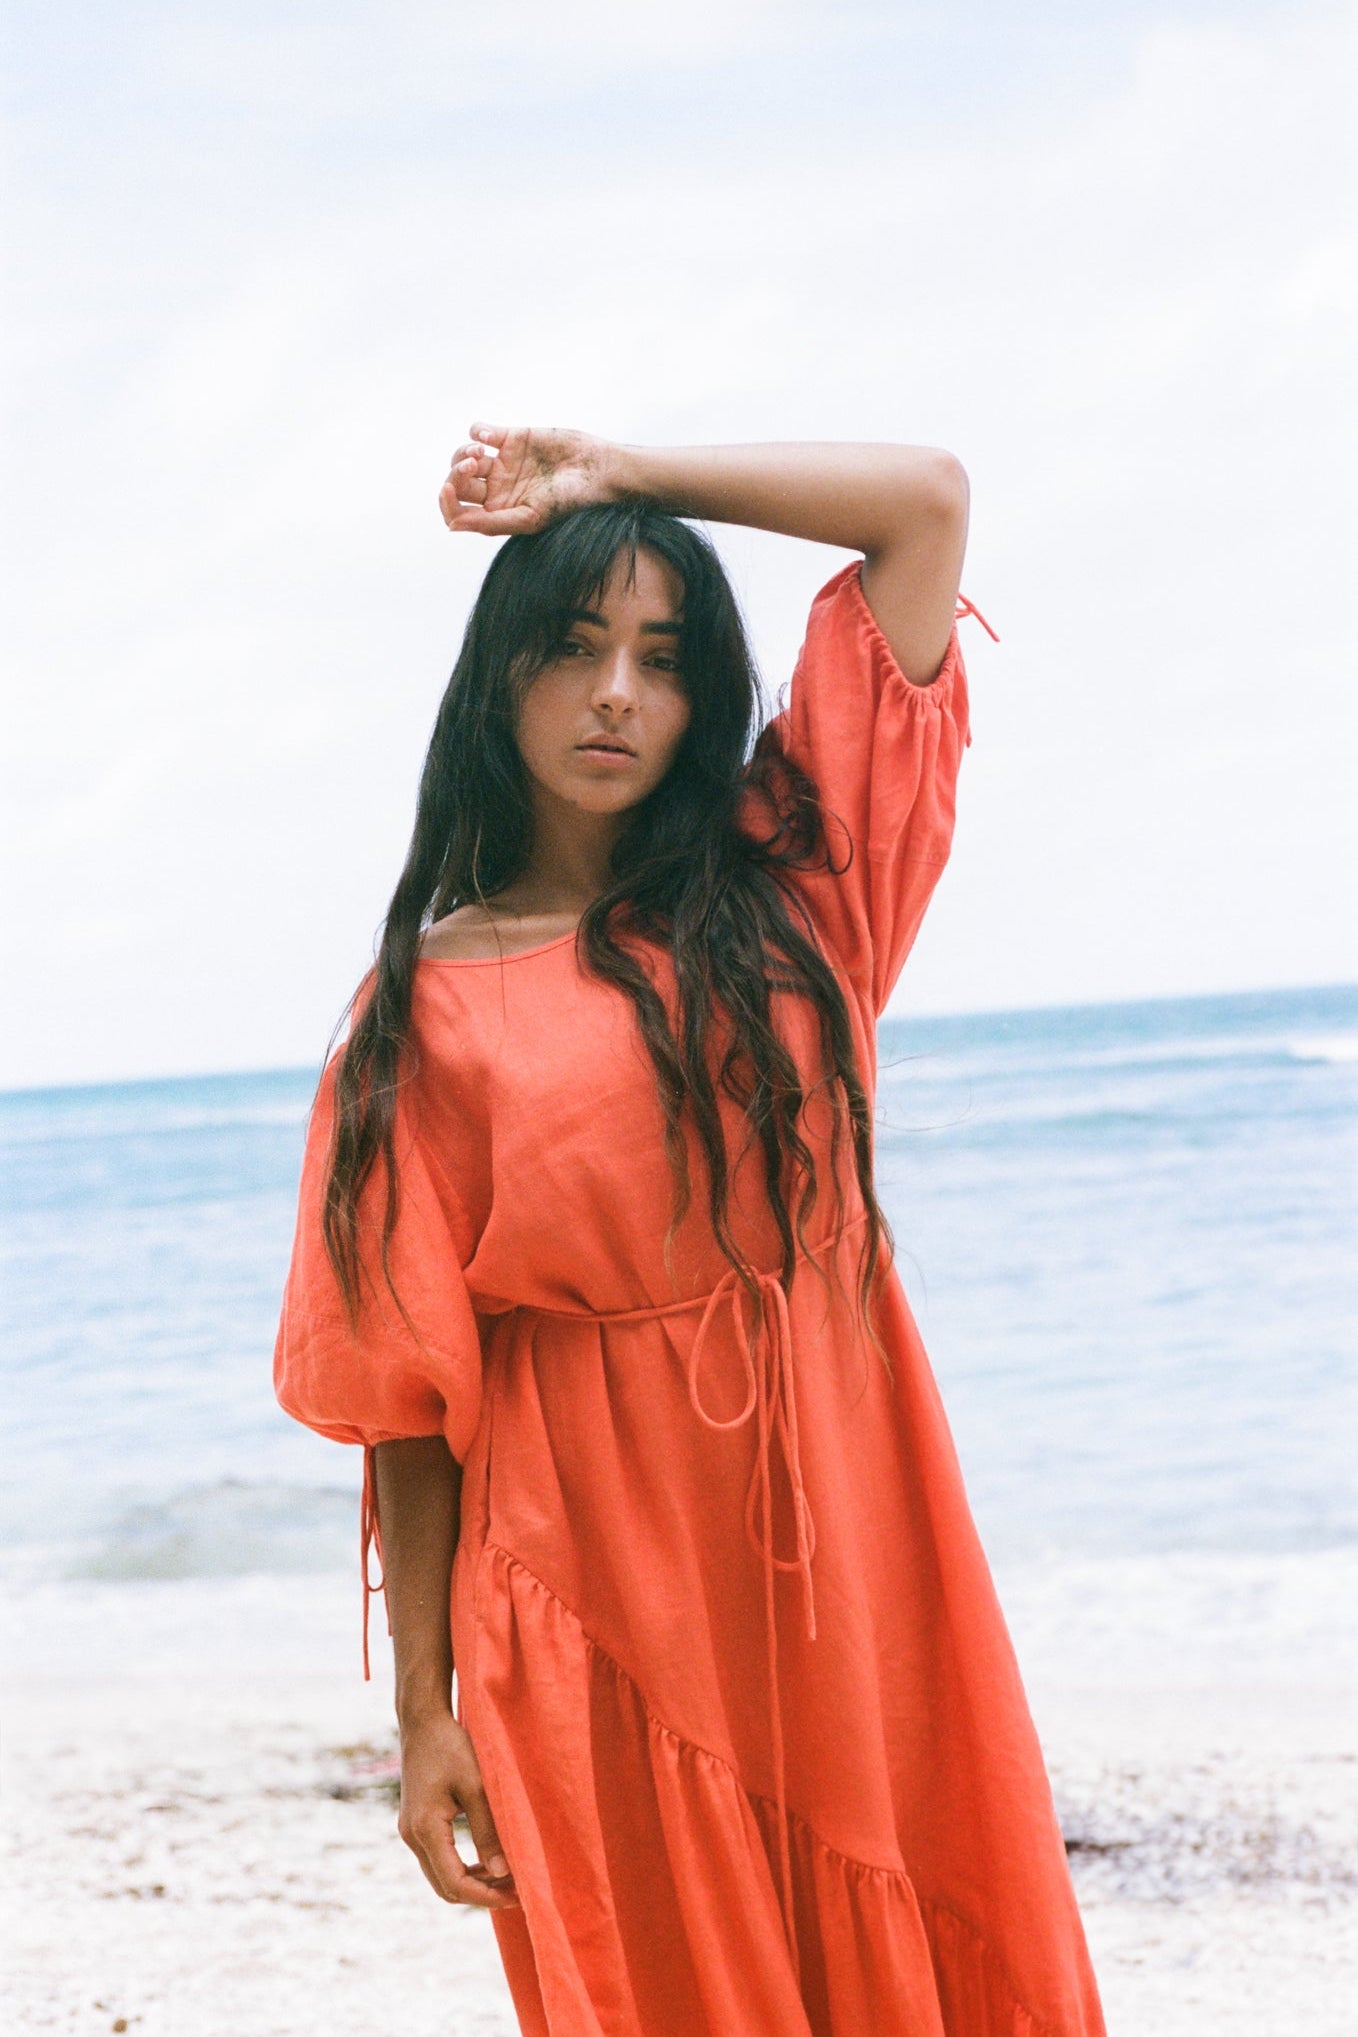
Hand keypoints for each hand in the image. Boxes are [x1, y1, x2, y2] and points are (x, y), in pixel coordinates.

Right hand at [396, 1708, 519, 1909]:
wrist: (423, 1722)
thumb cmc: (451, 1747)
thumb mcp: (476, 1785)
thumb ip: (488, 1830)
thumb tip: (502, 1873)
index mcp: (425, 1829)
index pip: (455, 1883)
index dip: (487, 1896)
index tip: (518, 1896)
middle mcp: (412, 1837)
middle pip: (445, 1888)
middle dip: (481, 1895)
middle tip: (517, 1892)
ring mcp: (410, 1832)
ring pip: (440, 1877)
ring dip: (472, 1883)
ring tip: (507, 1880)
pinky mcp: (415, 1825)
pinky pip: (438, 1860)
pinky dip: (461, 1868)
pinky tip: (486, 1863)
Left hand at [438, 422, 613, 536]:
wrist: (598, 470)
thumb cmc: (570, 501)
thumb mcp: (529, 518)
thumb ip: (491, 523)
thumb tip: (452, 526)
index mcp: (498, 511)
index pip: (459, 510)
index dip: (446, 501)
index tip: (447, 488)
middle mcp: (497, 488)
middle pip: (458, 482)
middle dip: (457, 473)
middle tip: (474, 466)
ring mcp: (503, 462)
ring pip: (464, 456)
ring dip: (464, 452)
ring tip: (481, 452)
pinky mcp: (513, 438)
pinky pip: (480, 432)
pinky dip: (477, 432)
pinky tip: (490, 437)